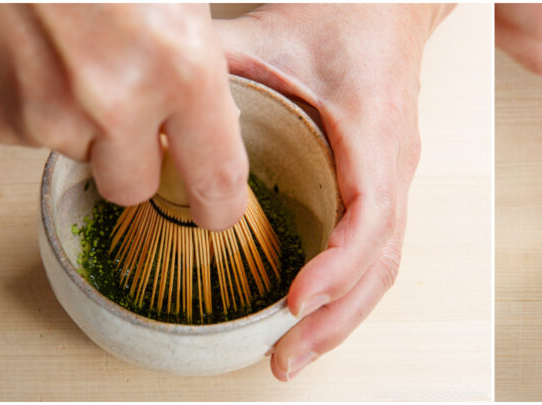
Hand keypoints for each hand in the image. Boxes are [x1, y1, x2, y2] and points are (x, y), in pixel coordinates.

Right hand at [0, 4, 247, 229]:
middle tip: (136, 115)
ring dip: (84, 124)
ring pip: (78, 155)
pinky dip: (38, 103)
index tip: (219, 210)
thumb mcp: (184, 3)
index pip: (215, 182)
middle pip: (133, 188)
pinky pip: (28, 131)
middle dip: (138, 160)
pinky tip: (40, 51)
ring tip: (79, 55)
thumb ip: (199, 71)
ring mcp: (45, 111)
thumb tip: (212, 125)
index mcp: (181, 72)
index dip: (220, 205)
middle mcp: (114, 104)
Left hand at [212, 4, 450, 380]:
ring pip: (382, 266)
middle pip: (382, 261)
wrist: (388, 5)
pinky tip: (311, 313)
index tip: (298, 297)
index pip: (372, 215)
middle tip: (286, 357)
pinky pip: (373, 251)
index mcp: (372, 130)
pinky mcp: (381, 184)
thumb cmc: (342, 16)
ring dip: (343, 317)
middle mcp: (393, 163)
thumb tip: (149, 113)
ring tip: (295, 354)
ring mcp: (393, 177)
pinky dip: (345, 291)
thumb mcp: (267, 36)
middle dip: (337, 318)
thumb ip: (212, 72)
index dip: (338, 265)